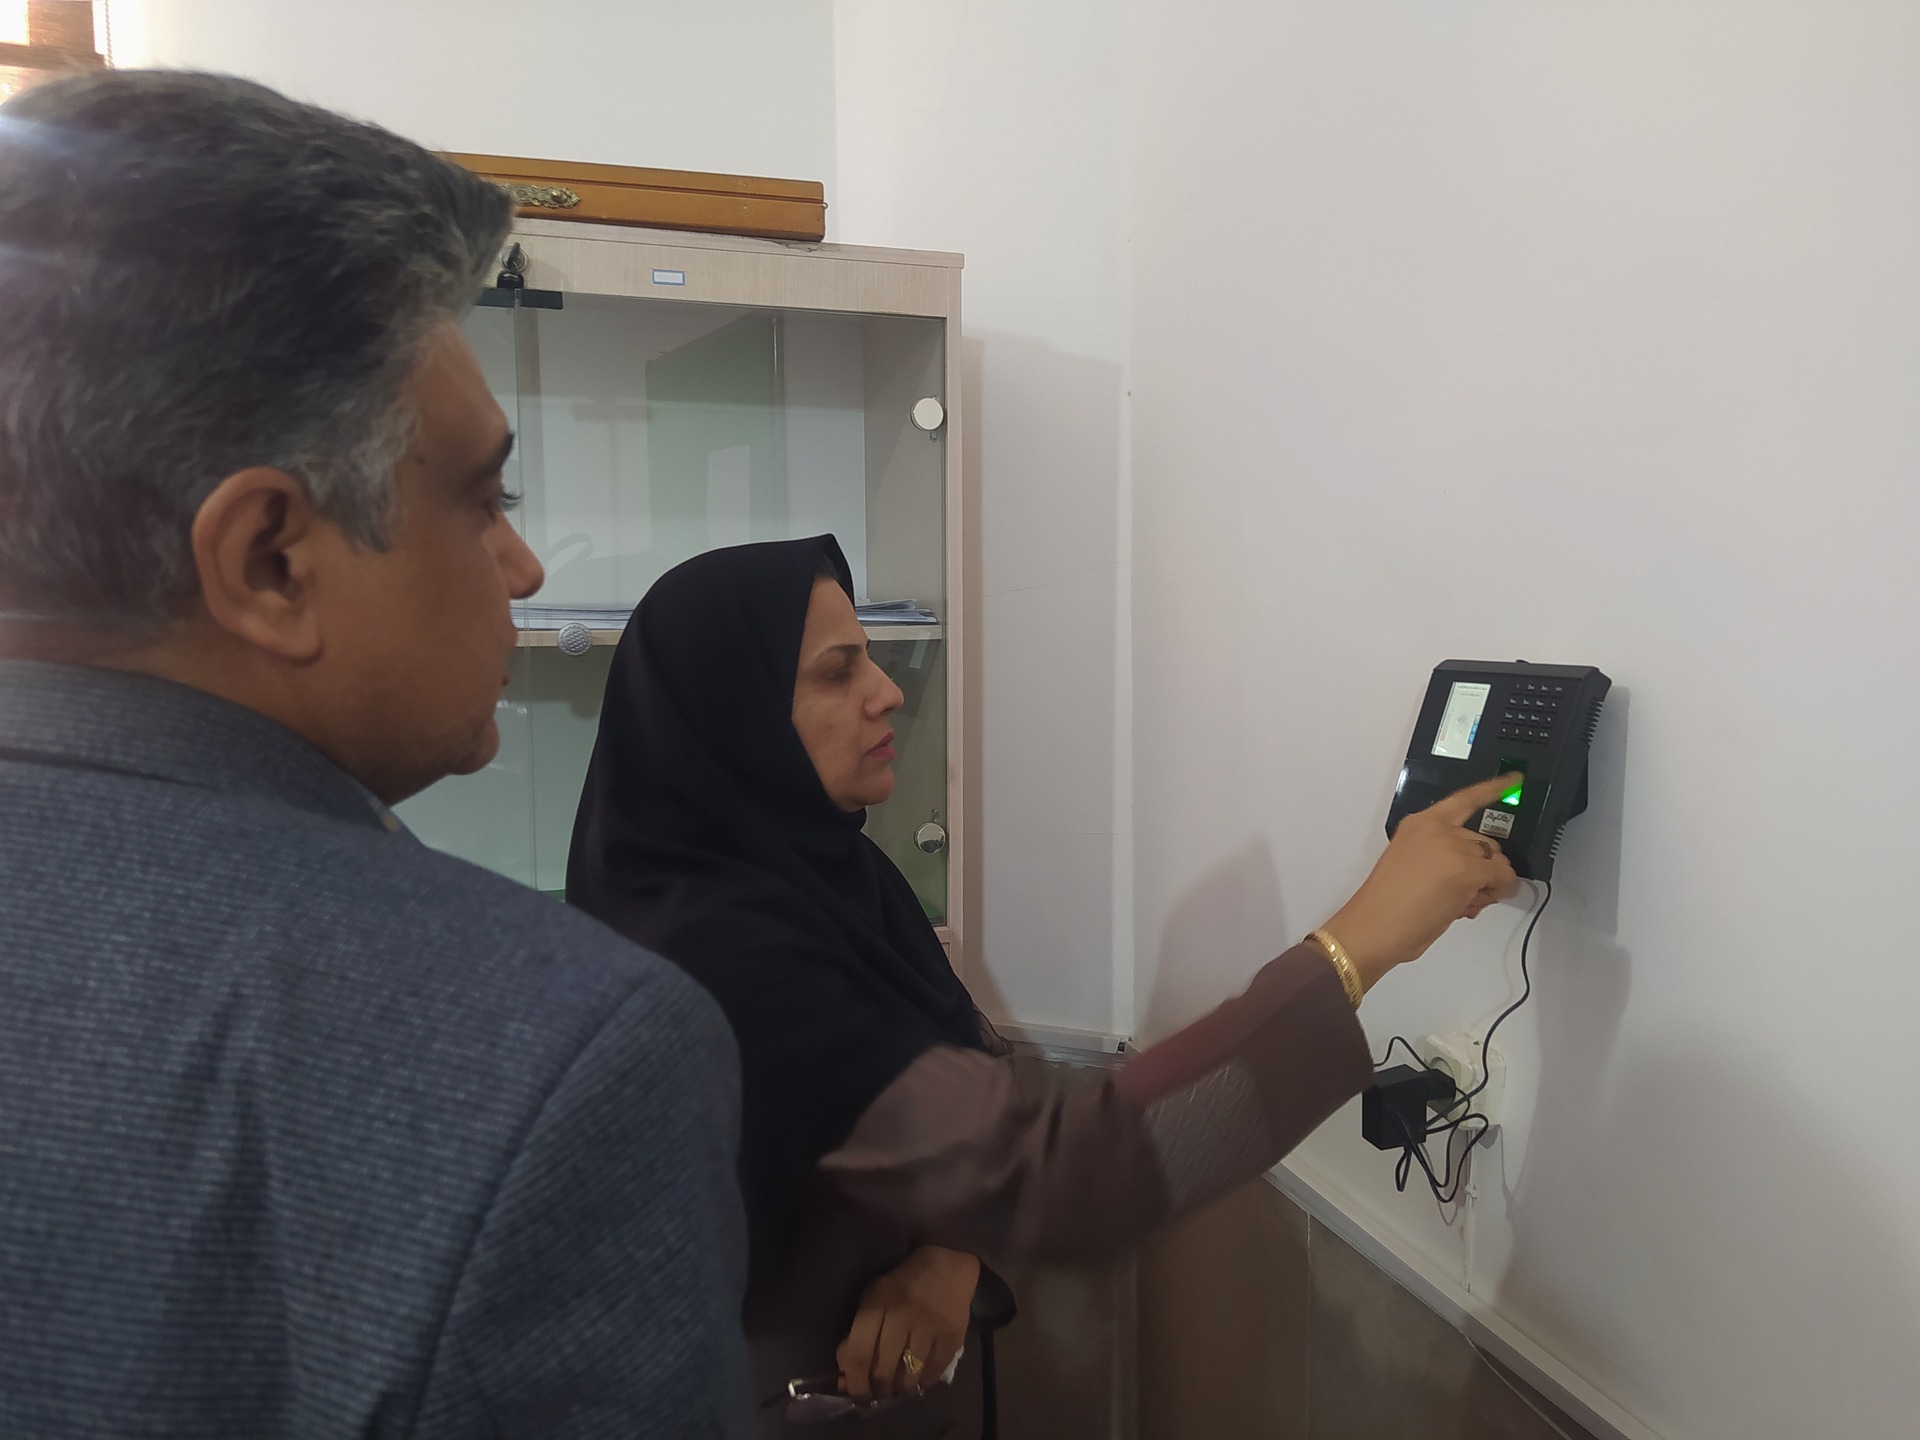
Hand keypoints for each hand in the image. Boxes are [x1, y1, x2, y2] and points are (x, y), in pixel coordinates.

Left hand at [836, 1245, 978, 1401]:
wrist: (947, 1264)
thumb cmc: (902, 1283)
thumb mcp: (872, 1298)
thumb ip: (856, 1335)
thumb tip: (847, 1378)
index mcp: (877, 1303)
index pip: (859, 1352)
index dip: (854, 1381)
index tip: (855, 1394)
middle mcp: (903, 1315)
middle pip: (884, 1369)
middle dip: (877, 1389)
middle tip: (878, 1394)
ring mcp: (930, 1326)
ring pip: (909, 1375)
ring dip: (900, 1388)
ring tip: (897, 1387)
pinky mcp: (953, 1335)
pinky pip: (934, 1372)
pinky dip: (924, 1381)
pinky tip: (919, 1378)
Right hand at [1321, 774, 1521, 989]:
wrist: (1375, 926)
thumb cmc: (1386, 906)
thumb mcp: (1411, 867)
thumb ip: (1441, 860)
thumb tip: (1479, 878)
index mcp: (1419, 824)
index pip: (1463, 800)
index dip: (1492, 789)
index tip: (1514, 779)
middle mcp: (1437, 828)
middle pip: (1484, 841)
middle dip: (1483, 867)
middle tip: (1466, 895)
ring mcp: (1453, 846)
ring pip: (1495, 861)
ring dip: (1488, 883)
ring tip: (1462, 904)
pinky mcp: (1468, 869)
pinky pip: (1502, 877)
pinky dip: (1499, 890)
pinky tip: (1474, 904)